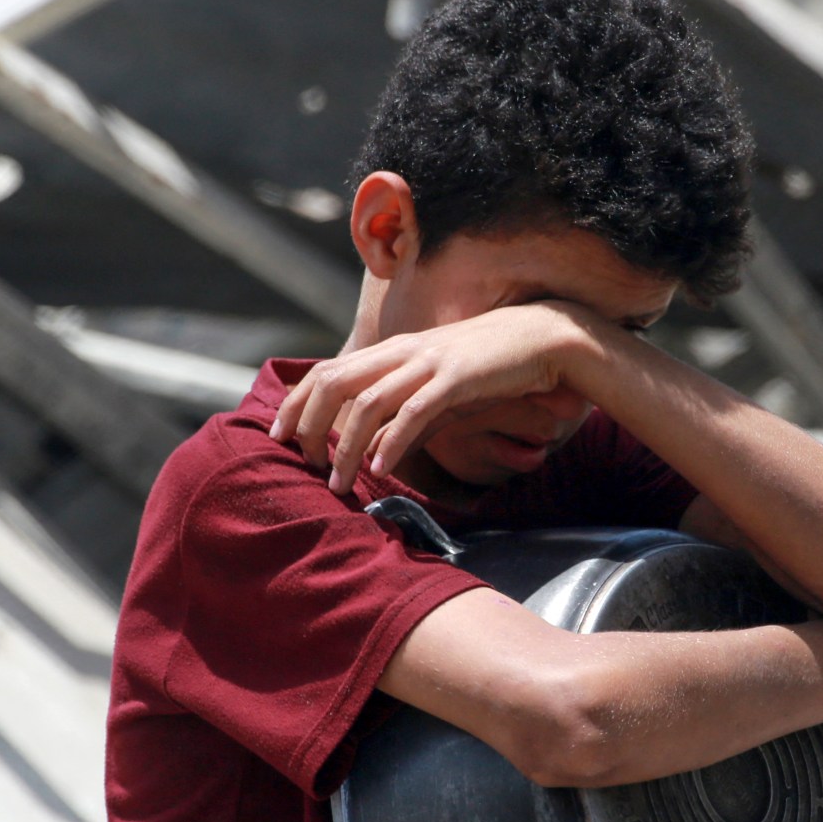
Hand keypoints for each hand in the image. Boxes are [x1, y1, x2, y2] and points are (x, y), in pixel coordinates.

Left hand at [268, 303, 599, 490]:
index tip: (280, 435)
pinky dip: (392, 442)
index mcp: (392, 351)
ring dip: (346, 447)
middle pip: (334, 383)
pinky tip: (380, 469)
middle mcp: (402, 352)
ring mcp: (427, 363)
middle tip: (299, 462)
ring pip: (367, 402)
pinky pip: (414, 412)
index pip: (327, 371)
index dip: (298, 403)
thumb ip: (402, 415)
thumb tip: (371, 450)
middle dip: (308, 425)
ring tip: (338, 482)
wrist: (542, 338)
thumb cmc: (489, 366)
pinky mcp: (455, 378)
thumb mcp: (436, 388)